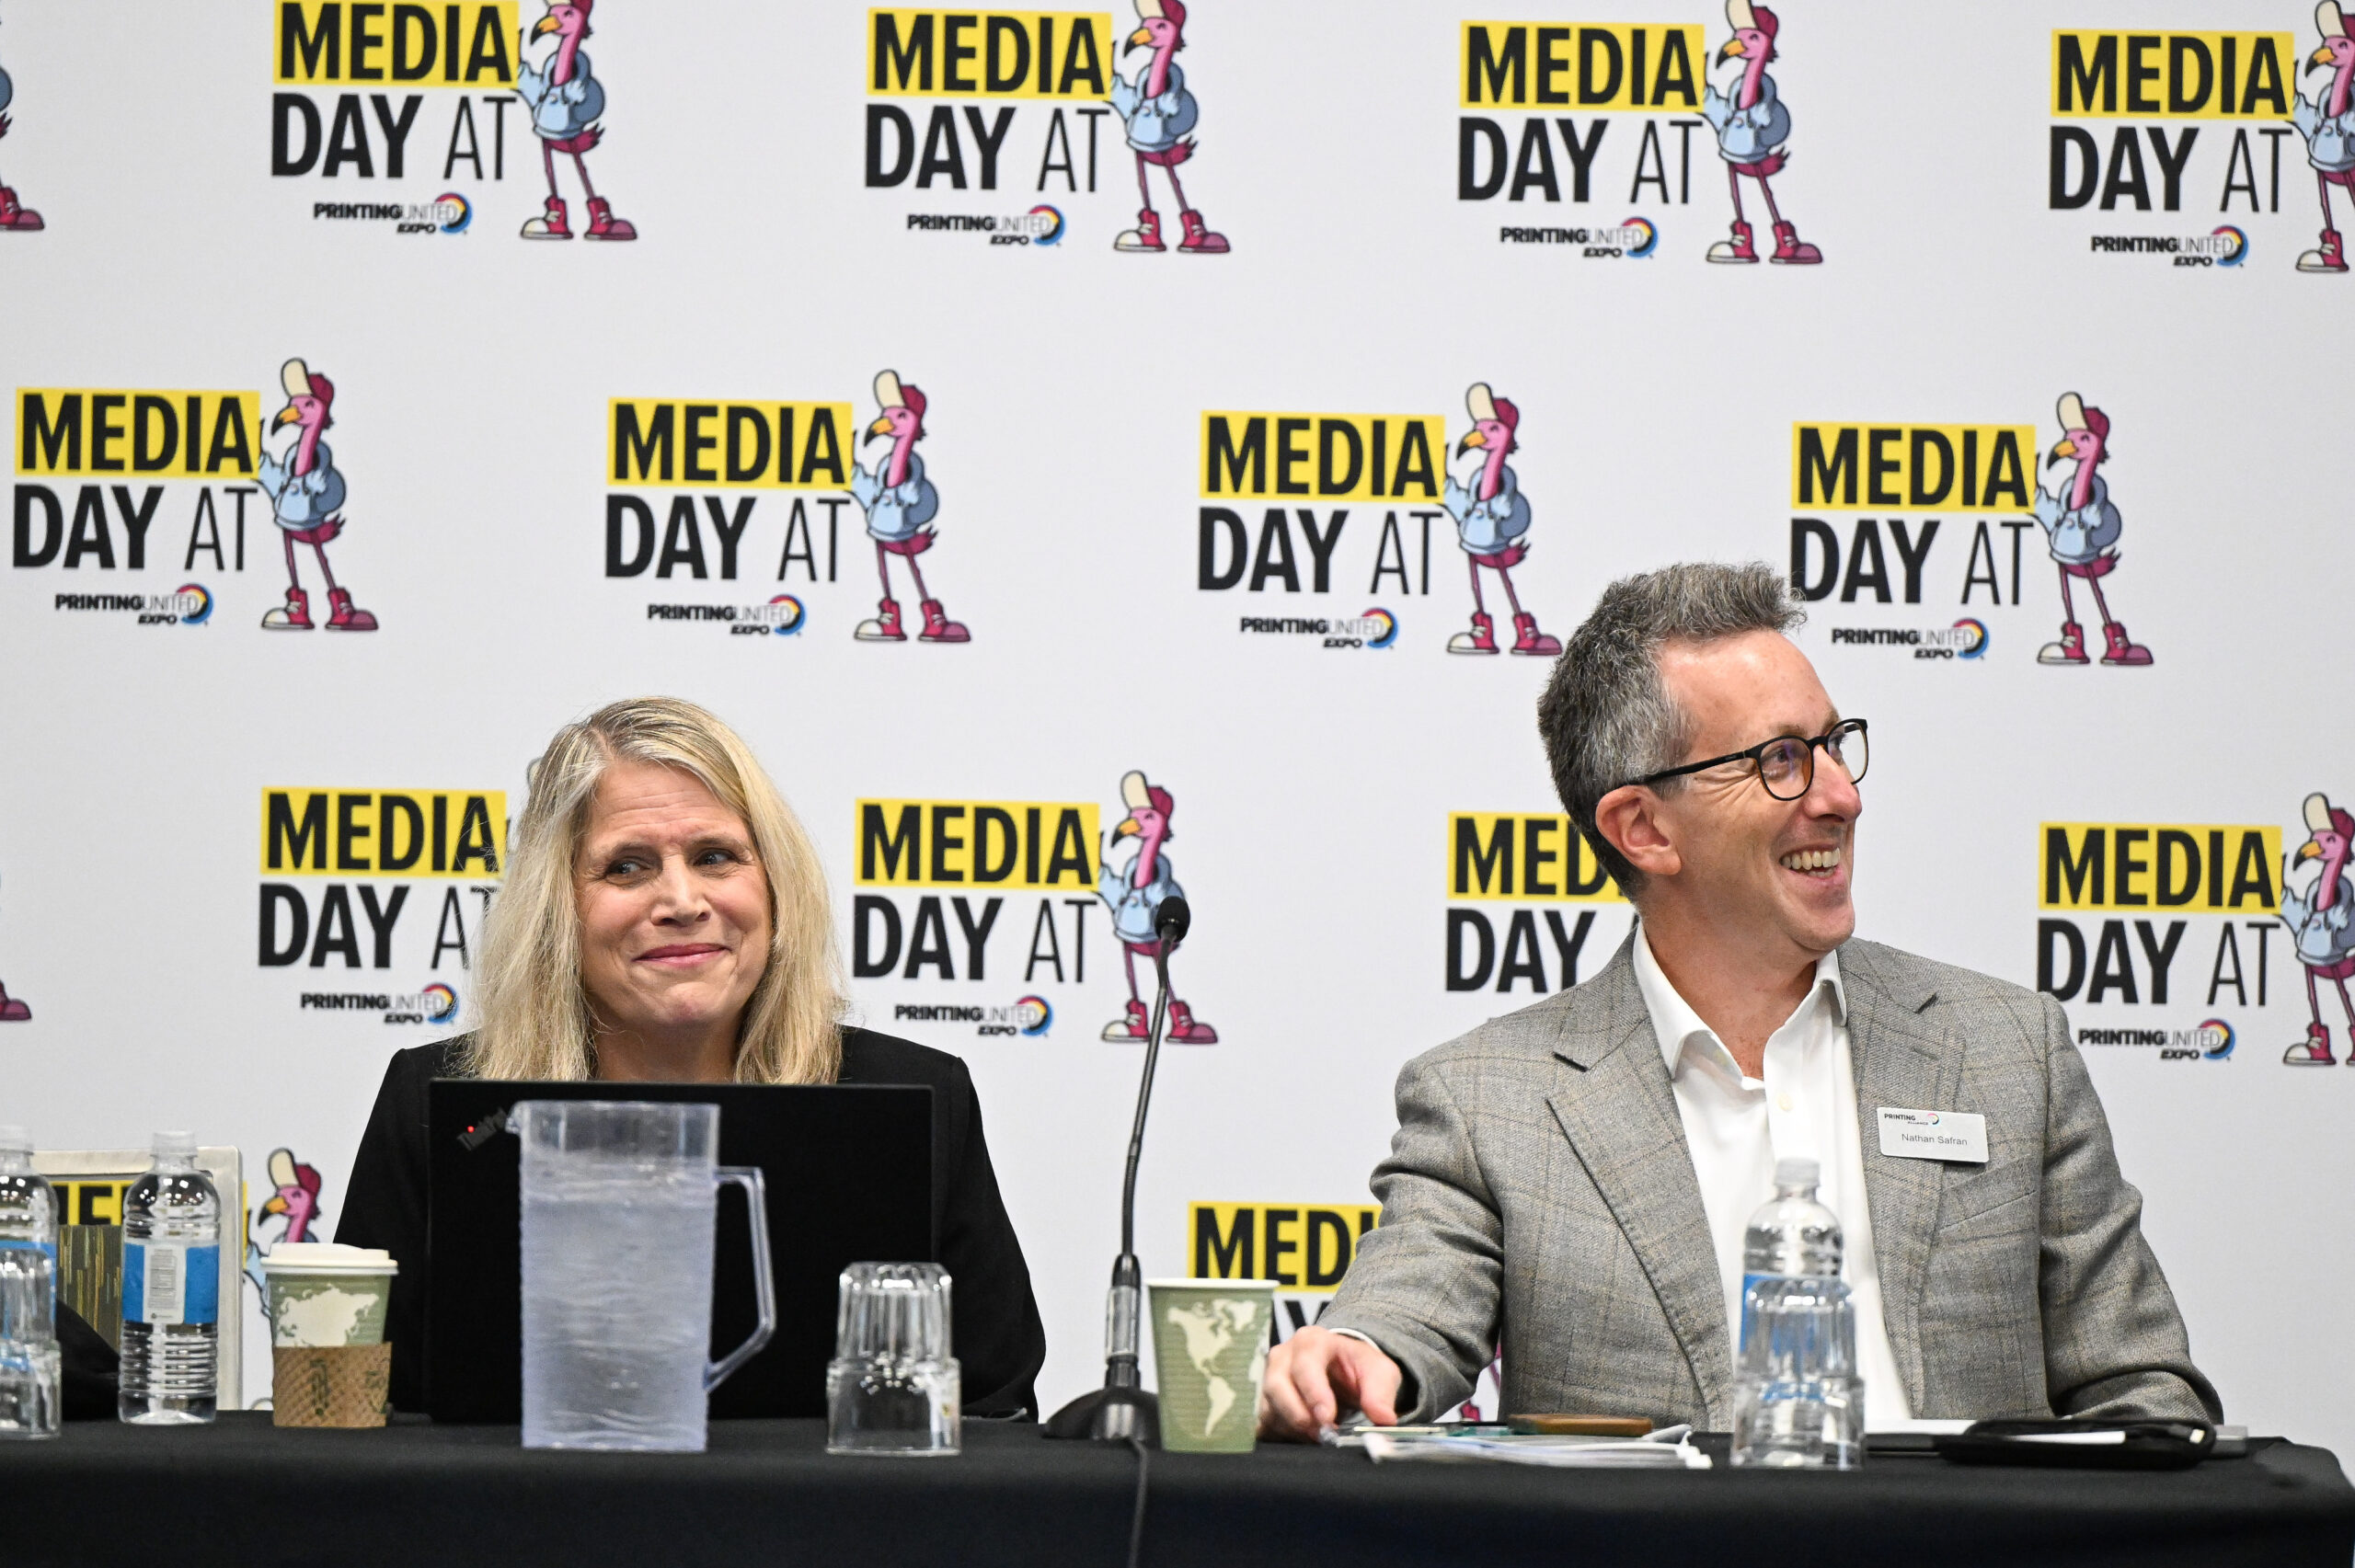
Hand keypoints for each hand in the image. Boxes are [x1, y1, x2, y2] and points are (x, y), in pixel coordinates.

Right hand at [1257, 1326, 1401, 1441]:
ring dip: (1292, 1429)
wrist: (1343, 1371)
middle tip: (1322, 1435)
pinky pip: (1263, 1424)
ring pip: (1268, 1409)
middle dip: (1299, 1415)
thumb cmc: (1357, 1368)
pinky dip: (1282, 1436)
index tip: (1327, 1418)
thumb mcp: (1379, 1372)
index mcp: (1311, 1341)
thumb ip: (1381, 1393)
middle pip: (1276, 1386)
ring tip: (1318, 1437)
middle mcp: (1283, 1356)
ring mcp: (1268, 1379)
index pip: (1305, 1366)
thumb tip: (1383, 1418)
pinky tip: (1303, 1439)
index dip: (1314, 1393)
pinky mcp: (1263, 1402)